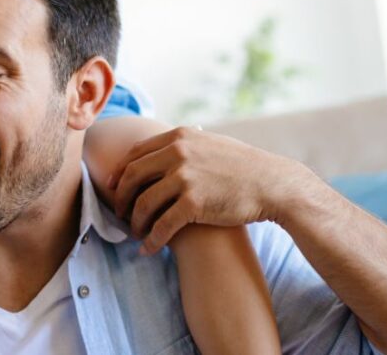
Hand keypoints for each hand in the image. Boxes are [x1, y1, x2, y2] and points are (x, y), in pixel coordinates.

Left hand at [105, 127, 310, 254]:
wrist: (273, 184)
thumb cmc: (243, 166)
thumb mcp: (209, 143)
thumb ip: (184, 144)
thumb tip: (162, 147)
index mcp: (178, 137)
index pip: (135, 153)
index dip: (120, 173)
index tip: (113, 188)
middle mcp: (177, 153)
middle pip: (132, 177)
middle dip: (121, 199)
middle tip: (120, 214)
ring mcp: (184, 177)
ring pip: (143, 203)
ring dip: (135, 222)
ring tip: (136, 233)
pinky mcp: (194, 202)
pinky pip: (162, 225)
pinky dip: (152, 240)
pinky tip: (149, 249)